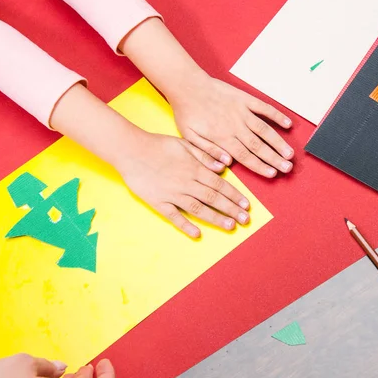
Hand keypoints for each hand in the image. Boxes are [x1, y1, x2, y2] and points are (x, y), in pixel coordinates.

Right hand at [118, 133, 250, 237]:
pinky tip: (197, 234)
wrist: (130, 149)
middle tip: (245, 220)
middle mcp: (187, 183)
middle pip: (214, 198)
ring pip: (199, 208)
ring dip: (216, 218)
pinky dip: (186, 225)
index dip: (235, 195)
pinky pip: (174, 216)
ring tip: (230, 226)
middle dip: (231, 209)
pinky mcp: (158, 202)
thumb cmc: (157, 144)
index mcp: (194, 168)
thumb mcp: (184, 143)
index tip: (246, 205)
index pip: (220, 184)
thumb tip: (223, 167)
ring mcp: (172, 194)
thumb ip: (205, 155)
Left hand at [169, 74, 293, 177]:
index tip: (273, 174)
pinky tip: (287, 124)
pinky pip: (264, 108)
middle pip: (259, 146)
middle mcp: (235, 126)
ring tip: (290, 153)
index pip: (245, 157)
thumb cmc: (187, 113)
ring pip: (264, 130)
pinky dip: (277, 115)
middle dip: (275, 159)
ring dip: (278, 142)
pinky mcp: (244, 99)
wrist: (187, 86)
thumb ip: (208, 152)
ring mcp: (242, 111)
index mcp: (222, 138)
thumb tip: (225, 164)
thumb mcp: (189, 138)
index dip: (260, 166)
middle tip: (288, 168)